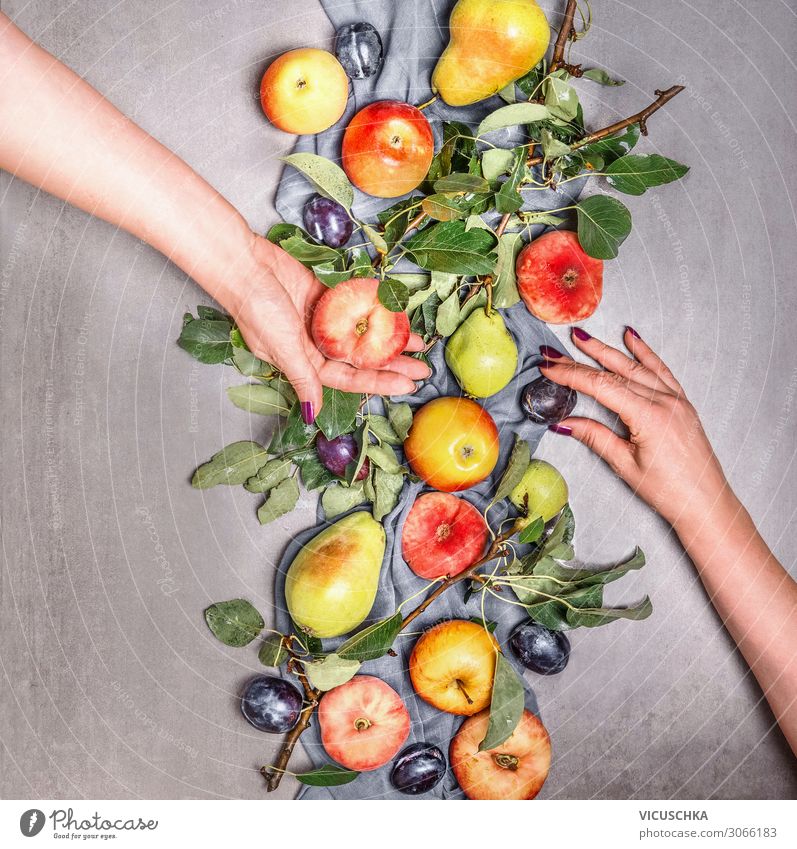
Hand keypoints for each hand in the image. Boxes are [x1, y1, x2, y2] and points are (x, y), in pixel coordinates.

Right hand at [218, 235, 429, 420]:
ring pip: (362, 334)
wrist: (244, 265)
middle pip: (361, 359)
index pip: (349, 379)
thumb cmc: (256, 308)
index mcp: (304, 362)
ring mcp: (322, 320)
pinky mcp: (325, 295)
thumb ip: (303, 379)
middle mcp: (315, 344)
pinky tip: (396, 314)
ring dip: (388, 338)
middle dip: (392, 364)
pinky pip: (356, 306)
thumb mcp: (283, 348)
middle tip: (423, 368)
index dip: (379, 383)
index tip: (408, 384)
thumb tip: (312, 414)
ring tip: (417, 342)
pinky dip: (375, 310)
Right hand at [541, 327, 730, 530]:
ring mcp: (675, 400)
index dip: (571, 375)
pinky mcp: (682, 403)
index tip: (549, 367)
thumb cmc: (670, 491)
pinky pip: (661, 370)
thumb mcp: (625, 465)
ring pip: (636, 366)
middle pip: (615, 372)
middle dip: (581, 359)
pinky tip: (632, 338)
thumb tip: (565, 423)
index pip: (601, 386)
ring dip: (608, 350)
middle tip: (555, 351)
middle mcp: (664, 401)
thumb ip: (596, 437)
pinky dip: (645, 352)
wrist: (706, 502)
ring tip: (584, 338)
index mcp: (648, 416)